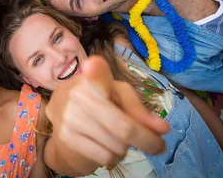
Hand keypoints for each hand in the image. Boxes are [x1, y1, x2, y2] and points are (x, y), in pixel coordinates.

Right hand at [46, 56, 168, 168]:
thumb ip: (139, 109)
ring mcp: (70, 117)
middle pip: (123, 126)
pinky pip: (105, 157)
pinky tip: (108, 148)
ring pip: (117, 145)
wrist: (60, 117)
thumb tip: (162, 129)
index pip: (95, 71)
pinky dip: (114, 157)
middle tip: (158, 145)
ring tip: (120, 140)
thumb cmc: (97, 101)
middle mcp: (78, 93)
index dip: (95, 69)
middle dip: (148, 140)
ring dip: (127, 148)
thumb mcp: (118, 97)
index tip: (93, 64)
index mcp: (94, 78)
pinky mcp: (66, 138)